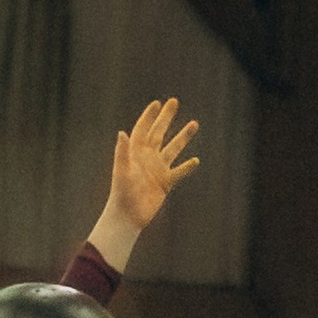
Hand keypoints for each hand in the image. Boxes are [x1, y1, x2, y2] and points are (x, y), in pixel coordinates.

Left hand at [91, 98, 200, 268]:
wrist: (128, 216)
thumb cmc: (121, 194)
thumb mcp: (122, 171)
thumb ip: (122, 152)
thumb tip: (122, 132)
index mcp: (135, 153)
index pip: (143, 129)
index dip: (149, 116)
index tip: (157, 103)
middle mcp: (147, 158)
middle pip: (159, 133)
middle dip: (166, 118)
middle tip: (174, 101)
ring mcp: (157, 169)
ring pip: (173, 149)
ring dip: (183, 136)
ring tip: (194, 123)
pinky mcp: (165, 183)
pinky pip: (179, 172)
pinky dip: (187, 166)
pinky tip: (196, 160)